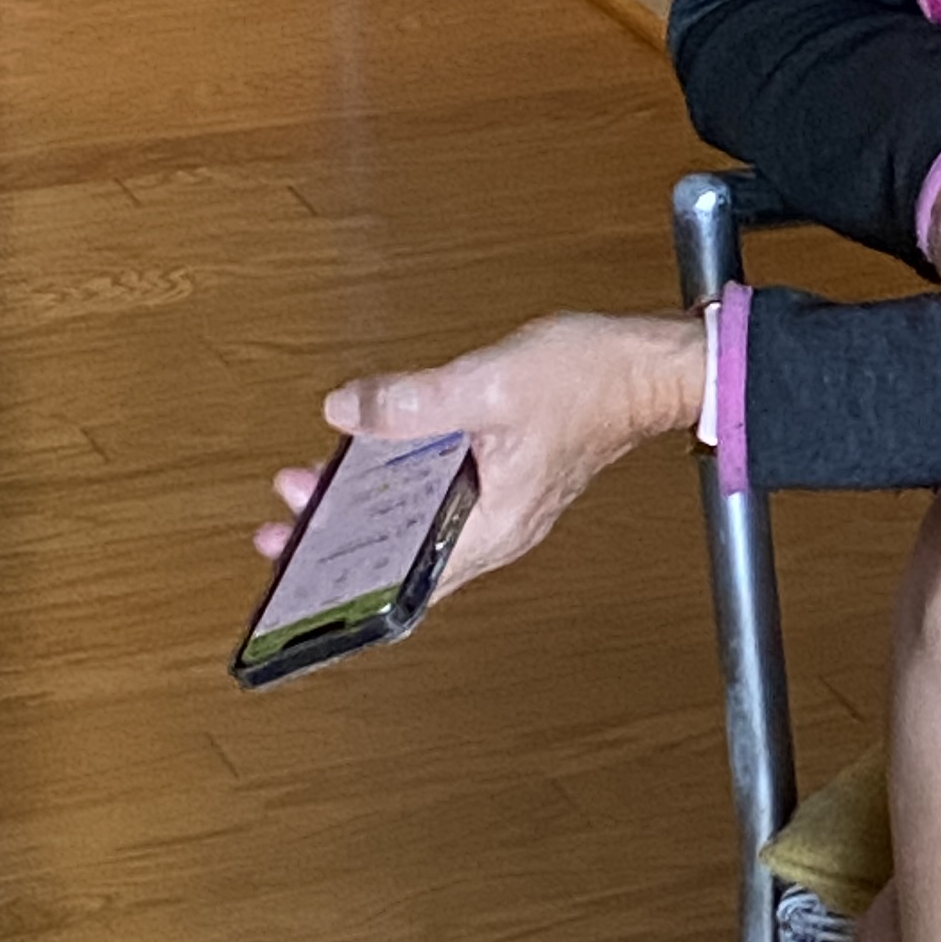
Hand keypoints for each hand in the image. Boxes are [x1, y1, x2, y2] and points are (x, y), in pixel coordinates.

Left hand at [255, 311, 704, 595]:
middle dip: (342, 536)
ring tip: (317, 484)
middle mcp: (500, 528)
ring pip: (422, 523)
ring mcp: (507, 504)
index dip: (346, 578)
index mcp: (495, 525)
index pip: (407, 578)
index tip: (295, 562)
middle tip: (287, 515)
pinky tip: (377, 459)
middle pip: (406, 554)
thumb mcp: (487, 385)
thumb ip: (412, 402)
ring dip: (369, 507)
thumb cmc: (592, 380)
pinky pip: (443, 496)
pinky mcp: (510, 476)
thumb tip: (345, 411)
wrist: (653, 363)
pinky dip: (402, 485)